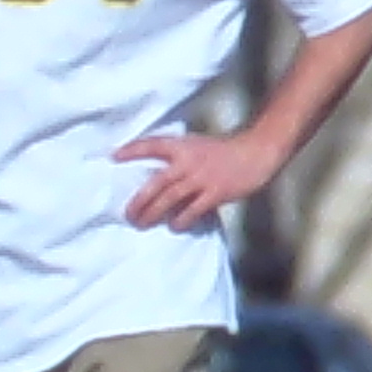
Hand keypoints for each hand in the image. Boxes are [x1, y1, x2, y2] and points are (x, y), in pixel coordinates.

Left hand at [117, 122, 286, 235]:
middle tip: (128, 214)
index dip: (133, 150)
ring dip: (153, 213)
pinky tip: (175, 226)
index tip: (114, 157)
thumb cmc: (225, 151)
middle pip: (156, 182)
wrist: (257, 152)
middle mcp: (189, 161)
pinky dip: (181, 220)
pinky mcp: (216, 192)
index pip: (152, 144)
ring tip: (142, 224)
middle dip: (139, 200)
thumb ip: (178, 157)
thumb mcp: (198, 145)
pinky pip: (193, 210)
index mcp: (184, 146)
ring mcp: (203, 178)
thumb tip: (156, 179)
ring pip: (170, 198)